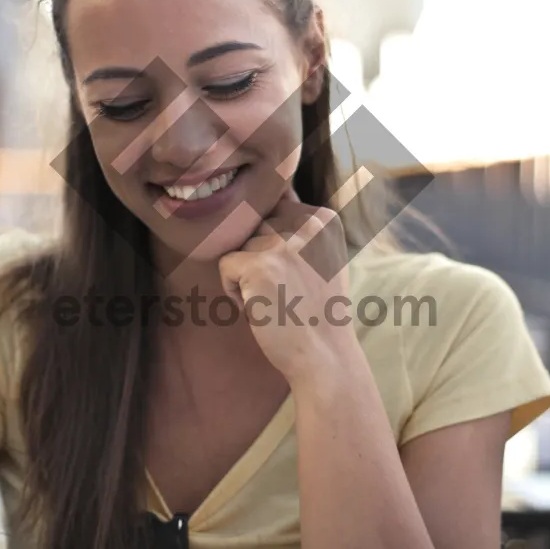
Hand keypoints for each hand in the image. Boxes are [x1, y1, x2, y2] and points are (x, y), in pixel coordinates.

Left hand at [217, 186, 359, 386]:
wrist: (324, 355)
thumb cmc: (317, 309)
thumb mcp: (322, 257)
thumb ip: (299, 228)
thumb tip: (271, 193)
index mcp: (324, 217)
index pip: (274, 209)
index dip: (273, 244)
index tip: (296, 276)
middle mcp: (306, 223)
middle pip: (253, 225)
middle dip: (258, 257)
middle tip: (284, 290)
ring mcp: (283, 242)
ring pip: (238, 244)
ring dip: (246, 274)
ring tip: (275, 298)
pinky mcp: (259, 264)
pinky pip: (224, 265)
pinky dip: (234, 290)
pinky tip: (260, 307)